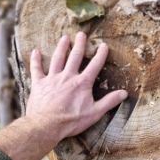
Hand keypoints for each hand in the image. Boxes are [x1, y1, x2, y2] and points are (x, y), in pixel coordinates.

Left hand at [0, 31, 127, 159]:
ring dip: (61, 47)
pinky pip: (36, 68)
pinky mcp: (39, 83)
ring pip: (57, 59)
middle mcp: (67, 77)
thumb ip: (109, 102)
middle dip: (79, 45)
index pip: (94, 66)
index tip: (104, 45)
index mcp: (82, 83)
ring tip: (64, 37)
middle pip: (75, 57)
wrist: (46, 125)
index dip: (100, 55)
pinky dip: (35, 59)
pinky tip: (35, 51)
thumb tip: (124, 93)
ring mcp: (52, 78)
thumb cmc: (71, 121)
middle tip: (81, 34)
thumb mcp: (94, 113)